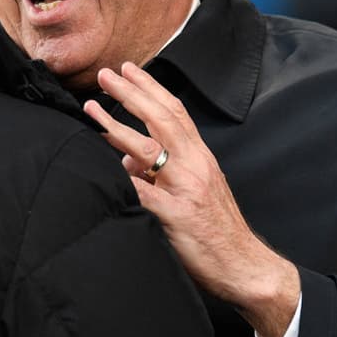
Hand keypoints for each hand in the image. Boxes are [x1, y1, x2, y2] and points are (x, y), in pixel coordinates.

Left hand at [83, 62, 299, 336]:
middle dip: (130, 93)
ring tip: (90, 108)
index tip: (129, 69)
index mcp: (200, 156)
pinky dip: (121, 178)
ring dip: (115, 126)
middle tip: (105, 74)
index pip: (174, 111)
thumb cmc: (216, 228)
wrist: (246, 266)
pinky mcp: (176, 216)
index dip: (151, 87)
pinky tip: (99, 166)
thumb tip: (125, 159)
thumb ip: (163, 170)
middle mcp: (195, 165)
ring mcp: (185, 189)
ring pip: (147, 148)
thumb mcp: (194, 190)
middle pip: (160, 119)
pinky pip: (142, 193)